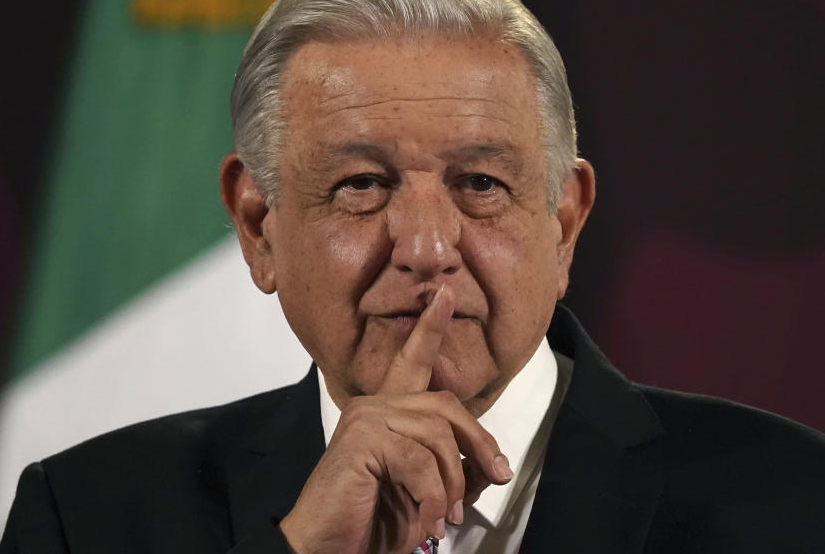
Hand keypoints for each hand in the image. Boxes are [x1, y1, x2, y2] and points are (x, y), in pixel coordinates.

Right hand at [278, 285, 513, 552]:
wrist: (327, 551)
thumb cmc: (373, 523)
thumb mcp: (430, 495)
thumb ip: (458, 471)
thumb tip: (493, 464)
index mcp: (386, 413)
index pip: (411, 361)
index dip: (430, 328)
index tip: (445, 295)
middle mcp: (373, 407)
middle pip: (446, 406)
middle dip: (479, 444)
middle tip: (497, 477)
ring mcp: (365, 419)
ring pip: (437, 436)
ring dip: (452, 485)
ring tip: (446, 517)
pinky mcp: (362, 439)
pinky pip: (420, 461)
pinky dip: (434, 497)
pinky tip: (428, 519)